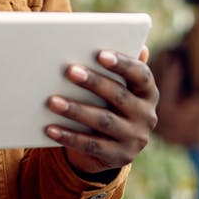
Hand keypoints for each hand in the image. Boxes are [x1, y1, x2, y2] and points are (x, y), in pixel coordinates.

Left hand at [45, 47, 157, 176]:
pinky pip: (91, 146)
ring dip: (76, 110)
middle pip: (119, 96)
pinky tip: (50, 128)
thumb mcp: (117, 86)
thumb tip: (129, 42)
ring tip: (52, 100)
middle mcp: (147, 116)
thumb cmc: (109, 103)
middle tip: (69, 70)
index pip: (141, 75)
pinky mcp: (120, 157)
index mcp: (148, 92)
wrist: (112, 146)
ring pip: (103, 121)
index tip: (100, 54)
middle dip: (94, 82)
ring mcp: (135, 138)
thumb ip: (117, 66)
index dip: (122, 64)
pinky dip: (69, 137)